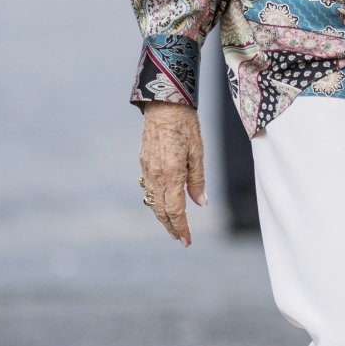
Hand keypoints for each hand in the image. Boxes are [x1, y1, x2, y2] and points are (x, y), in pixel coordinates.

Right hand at [139, 103, 205, 244]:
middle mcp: (156, 175)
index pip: (175, 210)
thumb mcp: (198, 152)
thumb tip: (201, 203)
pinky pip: (149, 189)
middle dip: (171, 227)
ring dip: (163, 216)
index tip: (187, 241)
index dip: (181, 228)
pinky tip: (164, 203)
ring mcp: (147, 169)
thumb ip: (198, 179)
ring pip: (153, 201)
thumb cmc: (186, 125)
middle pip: (161, 211)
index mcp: (172, 174)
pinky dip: (157, 201)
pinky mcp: (143, 162)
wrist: (163, 103)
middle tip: (181, 239)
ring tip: (174, 226)